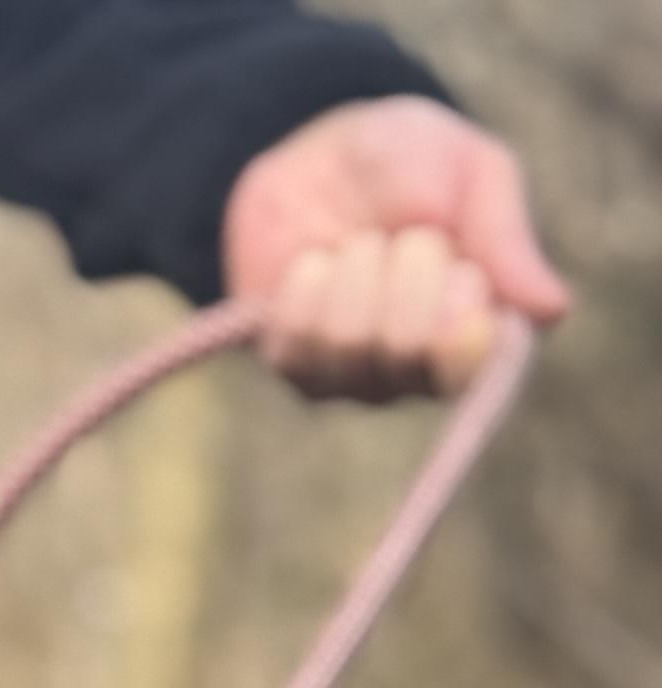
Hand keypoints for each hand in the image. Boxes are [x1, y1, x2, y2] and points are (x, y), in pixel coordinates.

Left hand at [224, 100, 569, 401]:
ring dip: (355, 267)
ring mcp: (353, 376)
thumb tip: (553, 311)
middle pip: (409, 348)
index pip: (478, 368)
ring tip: (360, 244)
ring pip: (349, 342)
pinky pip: (293, 341)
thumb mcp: (475, 170)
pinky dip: (305, 282)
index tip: (461, 272)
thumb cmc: (415, 163)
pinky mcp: (294, 367)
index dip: (460, 322)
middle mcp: (419, 368)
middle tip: (406, 235)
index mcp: (482, 327)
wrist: (324, 152)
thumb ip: (506, 237)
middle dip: (409, 266)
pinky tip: (315, 264)